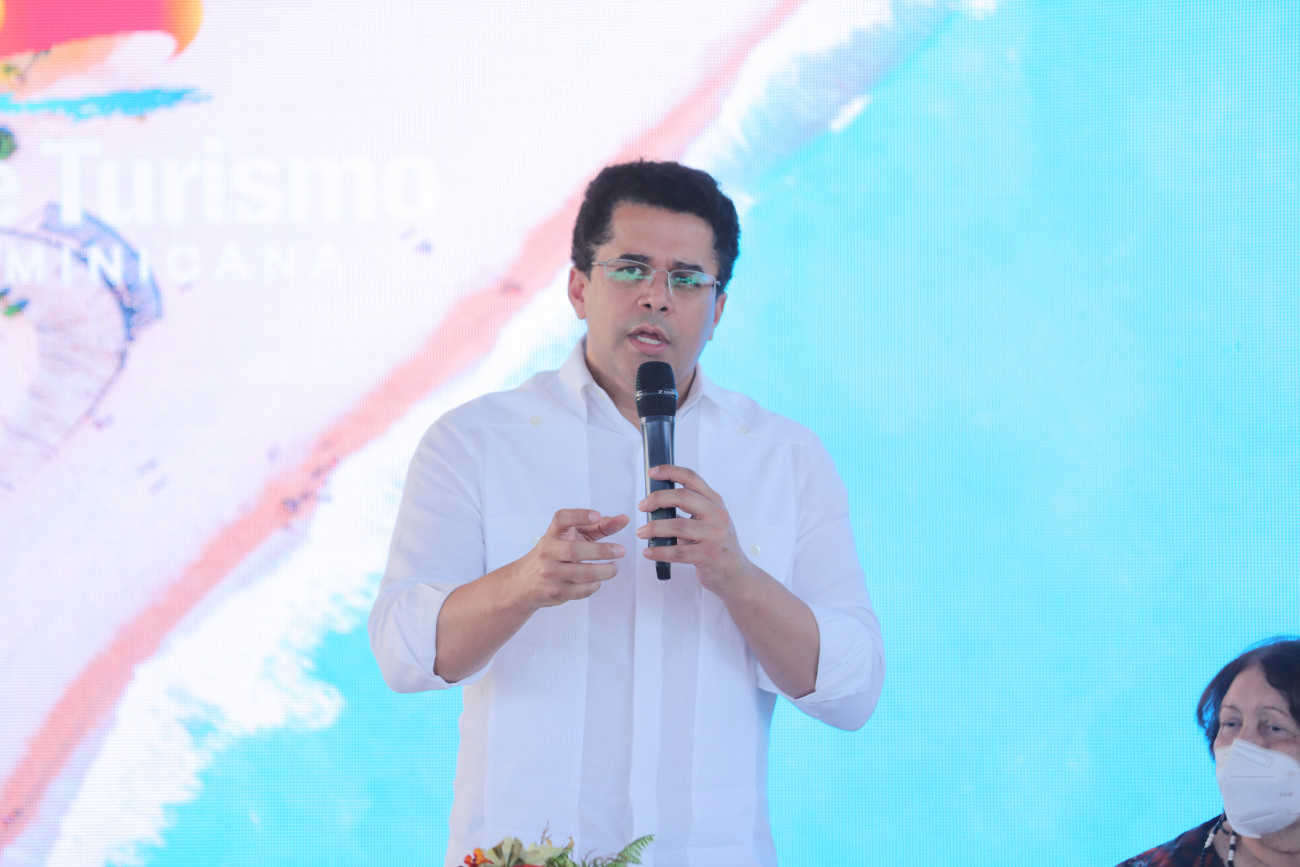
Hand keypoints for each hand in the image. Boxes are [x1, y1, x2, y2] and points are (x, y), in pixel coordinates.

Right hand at [514, 508, 628, 607]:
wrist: (525, 582)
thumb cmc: (555, 554)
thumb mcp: (571, 537)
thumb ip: (597, 527)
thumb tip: (623, 520)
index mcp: (553, 534)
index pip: (561, 519)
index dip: (579, 515)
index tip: (596, 515)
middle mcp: (549, 552)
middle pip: (574, 550)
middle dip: (601, 551)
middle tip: (620, 550)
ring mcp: (550, 573)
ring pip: (582, 574)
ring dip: (605, 571)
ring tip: (614, 567)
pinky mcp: (556, 592)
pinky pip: (582, 590)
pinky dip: (595, 585)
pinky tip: (598, 580)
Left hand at [635, 465, 752, 595]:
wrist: (736, 574)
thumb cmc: (718, 545)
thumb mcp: (711, 521)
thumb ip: (691, 509)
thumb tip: (656, 502)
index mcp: (715, 502)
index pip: (692, 479)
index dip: (670, 471)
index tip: (652, 472)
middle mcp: (717, 515)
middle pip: (683, 497)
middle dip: (657, 499)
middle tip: (642, 506)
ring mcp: (714, 535)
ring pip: (677, 526)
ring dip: (654, 528)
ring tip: (641, 532)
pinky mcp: (709, 555)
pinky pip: (678, 552)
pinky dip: (659, 552)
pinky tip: (649, 552)